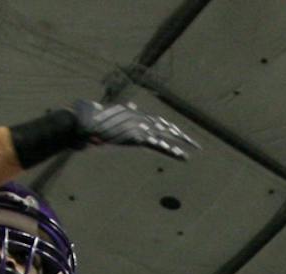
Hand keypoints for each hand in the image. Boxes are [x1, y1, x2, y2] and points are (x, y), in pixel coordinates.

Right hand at [69, 98, 196, 159]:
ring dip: (175, 147)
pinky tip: (173, 153)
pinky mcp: (134, 136)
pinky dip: (164, 148)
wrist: (88, 119)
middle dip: (183, 138)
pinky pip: (152, 143)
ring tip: (187, 155)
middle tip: (197, 147)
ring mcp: (138, 127)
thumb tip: (133, 106)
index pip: (162, 123)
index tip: (185, 137)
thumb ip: (127, 111)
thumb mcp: (116, 112)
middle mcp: (142, 120)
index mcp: (139, 116)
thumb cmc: (99, 117)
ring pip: (162, 137)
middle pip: (167, 129)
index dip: (175, 130)